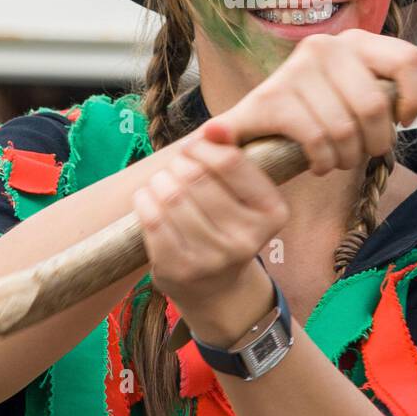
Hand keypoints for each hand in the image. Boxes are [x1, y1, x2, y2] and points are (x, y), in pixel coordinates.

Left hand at [132, 133, 289, 343]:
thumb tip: (214, 126)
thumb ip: (231, 155)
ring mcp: (213, 258)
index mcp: (272, 213)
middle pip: (197, 177)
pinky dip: (144, 201)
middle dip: (178, 164)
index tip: (193, 147)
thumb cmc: (227, 224)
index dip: (203, 147)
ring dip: (159, 181)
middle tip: (175, 168)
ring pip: (172, 196)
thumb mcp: (242, 193)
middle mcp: (247, 239)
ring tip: (161, 183)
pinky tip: (147, 199)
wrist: (217, 289)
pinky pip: (152, 220)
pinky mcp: (180, 270)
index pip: (231, 162)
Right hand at [202, 29, 416, 175]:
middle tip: (362, 152)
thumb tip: (415, 107)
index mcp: (354, 40)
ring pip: (345, 128)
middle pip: (376, 105)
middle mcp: (324, 46)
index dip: (416, 99)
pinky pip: (317, 140)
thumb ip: (387, 92)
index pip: (408, 60)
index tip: (403, 121)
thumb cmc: (318, 117)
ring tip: (337, 160)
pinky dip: (323, 161)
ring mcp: (294, 69)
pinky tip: (318, 163)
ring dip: (347, 157)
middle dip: (375, 142)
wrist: (253, 132)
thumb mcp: (356, 96)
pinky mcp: (271, 98)